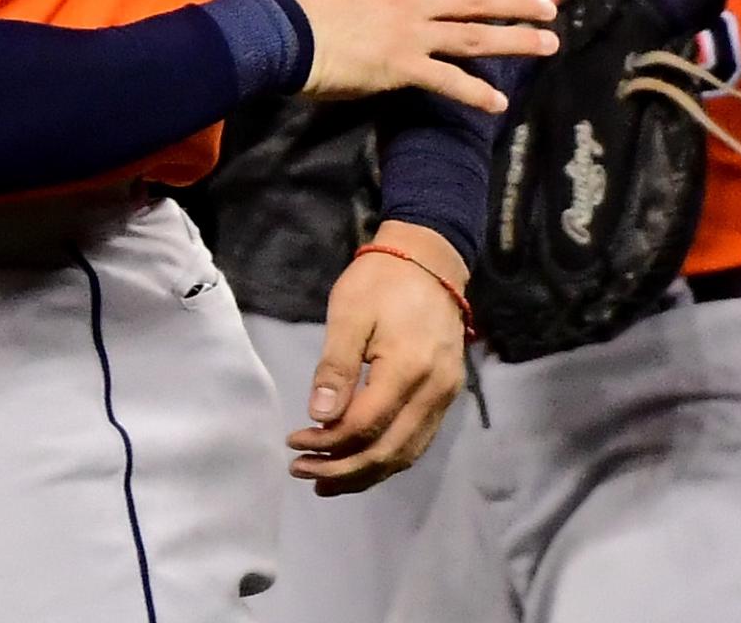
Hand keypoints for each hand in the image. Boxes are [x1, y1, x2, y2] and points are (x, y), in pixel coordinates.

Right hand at [287, 0, 555, 108]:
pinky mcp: (402, 67)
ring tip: (548, 46)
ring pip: (475, 36)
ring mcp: (411, 34)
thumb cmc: (301, 9)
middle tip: (551, 7)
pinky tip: (498, 105)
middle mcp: (411, 2)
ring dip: (516, 42)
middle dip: (517, 2)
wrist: (284, 33)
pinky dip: (475, 94)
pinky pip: (448, 82)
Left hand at [288, 222, 470, 494]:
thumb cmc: (381, 282)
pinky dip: (387, 457)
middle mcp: (434, 390)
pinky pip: (418, 439)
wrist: (430, 259)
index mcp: (408, 367)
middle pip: (388, 451)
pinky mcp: (447, 394)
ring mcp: (445, 395)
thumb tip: (319, 416)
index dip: (327, 442)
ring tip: (326, 480)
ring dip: (365, 473)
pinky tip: (360, 461)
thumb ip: (336, 367)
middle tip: (302, 471)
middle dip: (343, 469)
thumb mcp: (349, 314)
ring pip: (406, 453)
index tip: (293, 443)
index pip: (364, 425)